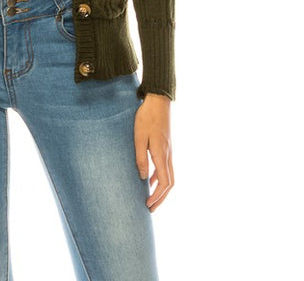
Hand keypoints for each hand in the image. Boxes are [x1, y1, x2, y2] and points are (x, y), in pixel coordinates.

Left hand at [134, 92, 173, 211]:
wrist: (158, 101)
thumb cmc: (146, 117)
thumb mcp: (139, 137)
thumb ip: (140, 158)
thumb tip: (143, 178)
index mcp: (161, 154)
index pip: (164, 183)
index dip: (157, 197)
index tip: (148, 205)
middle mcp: (168, 155)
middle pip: (170, 183)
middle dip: (161, 198)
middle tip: (151, 209)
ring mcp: (169, 150)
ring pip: (169, 176)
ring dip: (161, 189)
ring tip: (151, 198)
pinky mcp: (166, 145)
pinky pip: (165, 167)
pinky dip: (159, 177)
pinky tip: (149, 178)